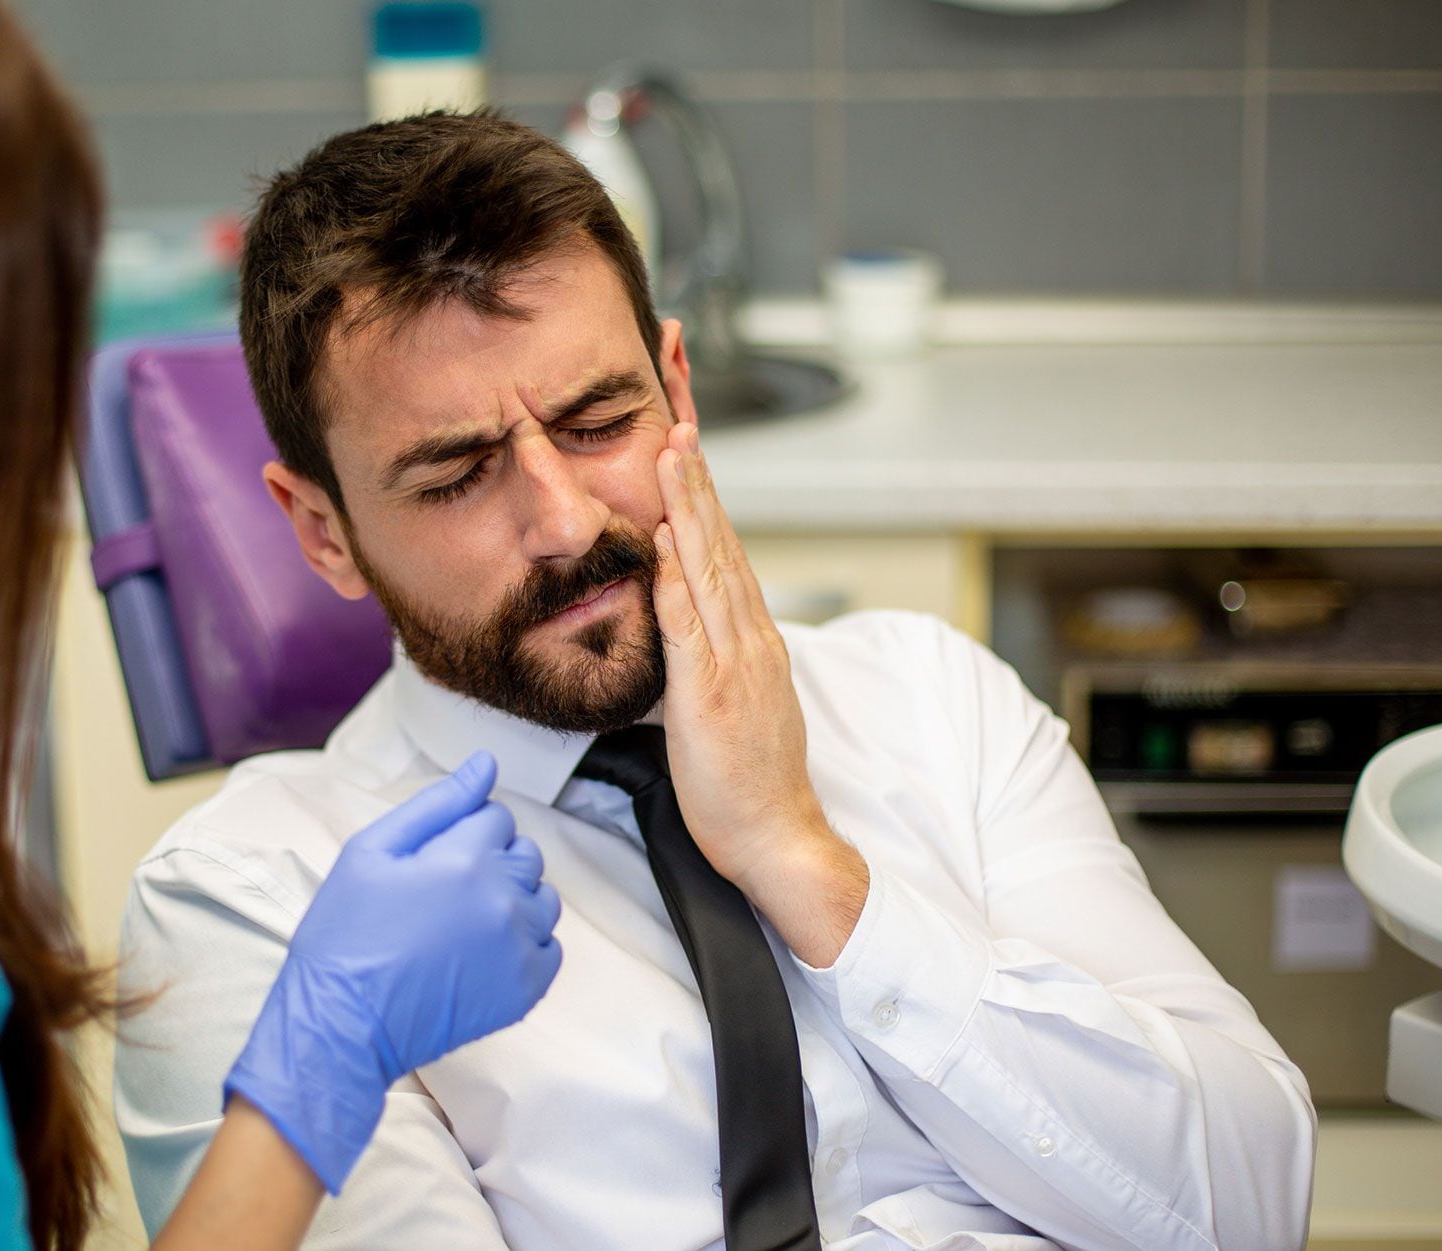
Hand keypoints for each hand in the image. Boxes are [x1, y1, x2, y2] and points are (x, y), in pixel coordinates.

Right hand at [225, 752, 562, 1191]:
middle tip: (442, 892)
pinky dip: (526, 945)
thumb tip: (487, 763)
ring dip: (513, 900)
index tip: (431, 862)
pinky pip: (550, 948)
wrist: (343, 1025)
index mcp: (467, 858)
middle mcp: (505, 900)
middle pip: (525, 854)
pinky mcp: (526, 991)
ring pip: (543, 899)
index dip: (462, 832)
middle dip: (492, 860)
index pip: (496, 816)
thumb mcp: (371, 851)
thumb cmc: (346, 934)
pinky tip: (483, 954)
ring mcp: (520, 948)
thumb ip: (437, 803)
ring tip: (462, 924)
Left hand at [652, 422, 866, 962]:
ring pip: (710, 570)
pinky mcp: (710, 696)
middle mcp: (750, 639)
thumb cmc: (748, 780)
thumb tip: (684, 616)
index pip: (725, 551)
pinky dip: (677, 582)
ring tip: (669, 453)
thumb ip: (710, 653)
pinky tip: (662, 544)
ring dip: (688, 508)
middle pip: (721, 542)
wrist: (779, 837)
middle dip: (697, 478)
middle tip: (678, 420)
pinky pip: (690, 630)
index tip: (683, 447)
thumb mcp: (729, 700)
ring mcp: (734, 664)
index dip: (703, 497)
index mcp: (752, 638)